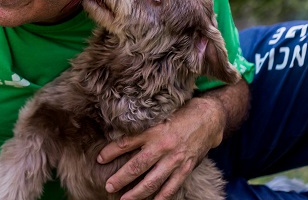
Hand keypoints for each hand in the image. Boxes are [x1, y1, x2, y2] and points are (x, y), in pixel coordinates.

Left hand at [96, 96, 226, 199]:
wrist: (208, 118)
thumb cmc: (180, 115)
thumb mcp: (159, 116)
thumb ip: (143, 128)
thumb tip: (121, 137)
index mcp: (154, 130)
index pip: (127, 142)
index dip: (111, 151)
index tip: (99, 158)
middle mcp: (163, 146)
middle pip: (137, 166)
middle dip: (121, 178)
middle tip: (108, 186)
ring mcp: (176, 159)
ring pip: (153, 181)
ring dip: (137, 193)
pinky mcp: (186, 168)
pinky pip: (172, 187)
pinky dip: (161, 197)